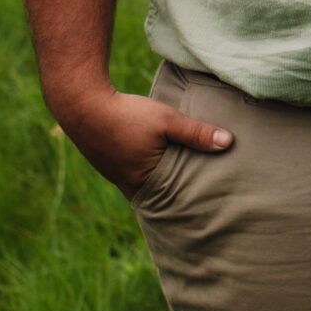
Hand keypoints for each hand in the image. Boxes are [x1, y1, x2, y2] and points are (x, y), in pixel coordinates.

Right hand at [50, 83, 233, 197]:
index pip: (170, 205)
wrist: (82, 102)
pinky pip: (135, 171)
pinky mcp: (109, 160)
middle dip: (178, 194)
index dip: (187, 205)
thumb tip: (229, 142)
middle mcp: (127, 184)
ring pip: (146, 183)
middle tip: (203, 197)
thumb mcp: (167, 120)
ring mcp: (115, 174)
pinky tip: (158, 161)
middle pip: (159, 196)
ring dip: (163, 180)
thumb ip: (197, 133)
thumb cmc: (127, 114)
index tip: (207, 207)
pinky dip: (149, 169)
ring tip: (185, 179)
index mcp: (142, 183)